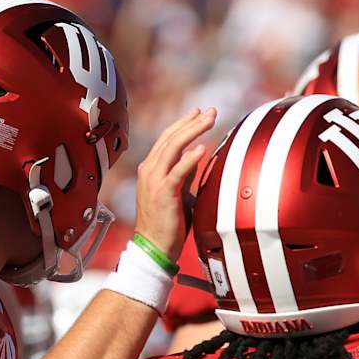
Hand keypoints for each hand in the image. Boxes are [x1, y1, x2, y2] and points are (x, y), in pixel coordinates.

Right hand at [133, 107, 215, 261]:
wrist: (153, 248)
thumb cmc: (166, 225)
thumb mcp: (176, 193)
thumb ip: (183, 175)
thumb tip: (195, 158)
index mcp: (150, 170)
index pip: (166, 139)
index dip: (183, 124)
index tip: (198, 113)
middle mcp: (149, 171)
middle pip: (170, 138)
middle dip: (191, 121)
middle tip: (209, 110)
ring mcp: (154, 181)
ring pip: (172, 148)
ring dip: (192, 131)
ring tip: (208, 120)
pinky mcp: (163, 193)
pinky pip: (177, 171)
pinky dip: (189, 158)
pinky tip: (201, 148)